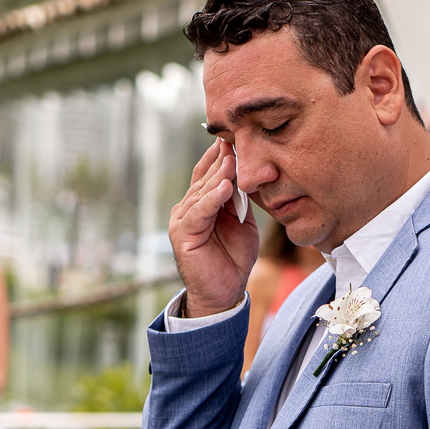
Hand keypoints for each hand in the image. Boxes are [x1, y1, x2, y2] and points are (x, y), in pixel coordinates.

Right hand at [169, 139, 259, 315]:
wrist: (225, 291)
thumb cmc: (234, 257)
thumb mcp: (242, 222)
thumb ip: (241, 200)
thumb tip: (246, 175)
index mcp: (201, 203)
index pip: (208, 173)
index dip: (221, 156)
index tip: (235, 137)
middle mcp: (188, 208)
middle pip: (205, 178)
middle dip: (221, 160)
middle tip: (236, 141)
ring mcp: (182, 220)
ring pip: (202, 192)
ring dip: (218, 175)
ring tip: (232, 160)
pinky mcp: (183, 235)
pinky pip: (199, 213)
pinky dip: (212, 199)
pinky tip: (225, 188)